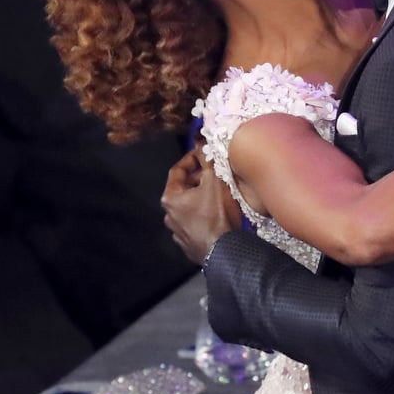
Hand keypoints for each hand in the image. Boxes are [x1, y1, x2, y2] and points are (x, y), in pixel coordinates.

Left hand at [160, 148, 242, 264]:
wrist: (224, 251)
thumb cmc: (217, 214)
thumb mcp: (215, 181)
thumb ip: (207, 159)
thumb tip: (201, 142)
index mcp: (170, 198)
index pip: (177, 170)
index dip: (191, 158)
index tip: (203, 152)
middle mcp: (169, 216)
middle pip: (183, 190)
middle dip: (199, 180)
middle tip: (216, 174)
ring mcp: (178, 233)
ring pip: (189, 208)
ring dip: (201, 199)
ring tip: (220, 196)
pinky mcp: (189, 246)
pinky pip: (195, 224)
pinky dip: (204, 217)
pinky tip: (218, 216)